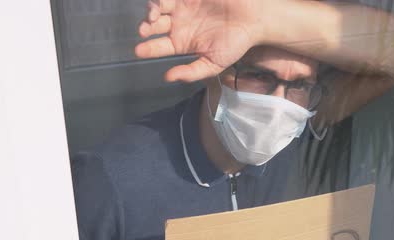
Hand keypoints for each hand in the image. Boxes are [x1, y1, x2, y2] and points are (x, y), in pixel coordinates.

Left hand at [135, 0, 264, 81]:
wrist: (255, 19)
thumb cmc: (236, 43)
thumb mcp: (214, 64)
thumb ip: (192, 72)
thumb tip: (169, 78)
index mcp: (182, 42)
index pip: (159, 46)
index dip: (147, 48)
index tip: (139, 51)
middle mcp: (179, 23)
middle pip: (154, 24)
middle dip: (146, 27)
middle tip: (144, 30)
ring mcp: (184, 6)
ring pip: (159, 6)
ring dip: (151, 10)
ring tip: (153, 15)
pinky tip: (162, 3)